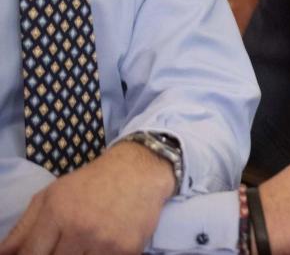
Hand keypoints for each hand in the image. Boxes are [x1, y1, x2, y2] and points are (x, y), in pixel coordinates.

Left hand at [0, 141, 174, 254]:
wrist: (140, 170)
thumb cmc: (91, 183)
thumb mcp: (51, 195)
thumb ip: (22, 229)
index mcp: (56, 213)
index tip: (40, 254)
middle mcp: (80, 228)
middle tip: (68, 247)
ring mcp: (105, 241)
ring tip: (85, 243)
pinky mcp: (128, 249)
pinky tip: (105, 244)